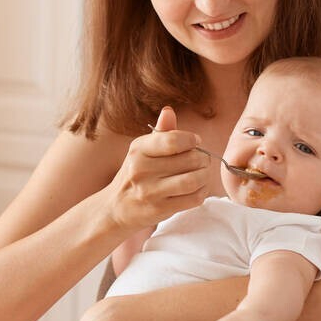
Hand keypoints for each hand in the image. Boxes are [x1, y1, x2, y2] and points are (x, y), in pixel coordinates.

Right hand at [106, 106, 209, 231]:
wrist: (116, 207)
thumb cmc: (135, 174)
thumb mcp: (142, 151)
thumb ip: (160, 132)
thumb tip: (169, 111)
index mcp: (138, 150)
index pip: (173, 140)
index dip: (191, 140)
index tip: (196, 143)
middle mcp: (141, 169)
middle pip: (189, 159)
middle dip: (203, 159)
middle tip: (203, 161)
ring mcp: (149, 191)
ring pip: (193, 180)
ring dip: (205, 176)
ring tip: (203, 174)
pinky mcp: (159, 210)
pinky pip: (193, 199)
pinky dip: (202, 192)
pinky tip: (197, 189)